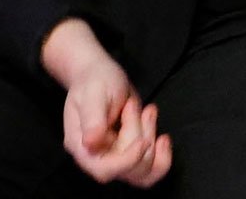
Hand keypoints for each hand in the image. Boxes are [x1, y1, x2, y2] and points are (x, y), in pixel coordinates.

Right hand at [42, 19, 172, 186]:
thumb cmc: (94, 81)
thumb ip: (92, 119)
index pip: (104, 170)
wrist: (100, 74)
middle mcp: (97, 158)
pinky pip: (151, 167)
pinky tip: (163, 136)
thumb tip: (90, 143)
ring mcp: (115, 157)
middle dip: (141, 138)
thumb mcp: (93, 95)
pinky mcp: (130, 153)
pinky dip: (163, 155)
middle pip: (129, 171)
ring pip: (143, 172)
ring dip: (152, 139)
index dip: (128, 161)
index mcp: (81, 147)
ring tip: (147, 111)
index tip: (144, 141)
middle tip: (134, 107)